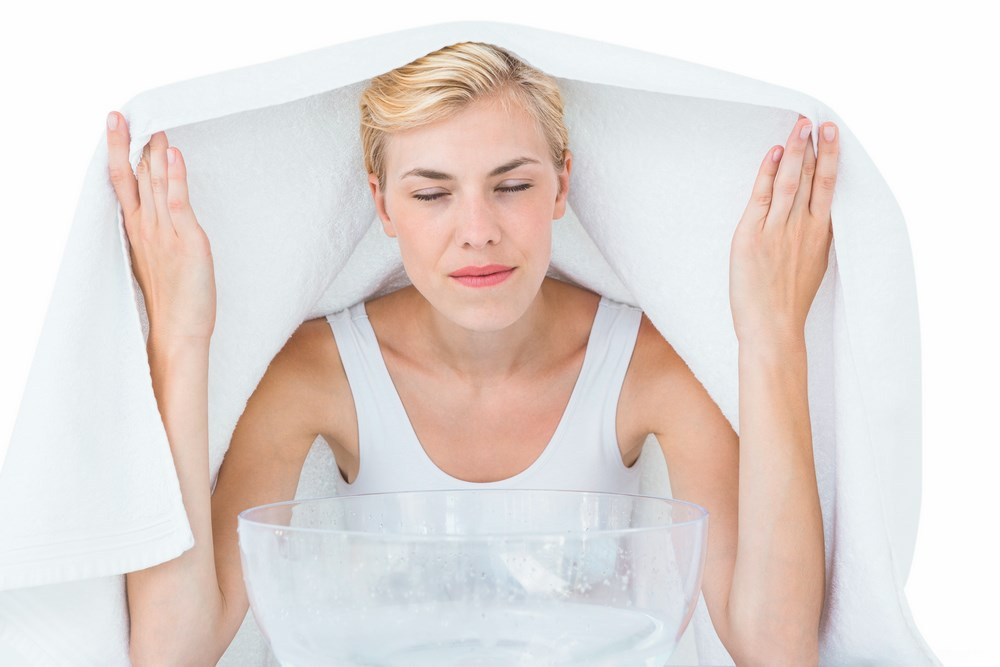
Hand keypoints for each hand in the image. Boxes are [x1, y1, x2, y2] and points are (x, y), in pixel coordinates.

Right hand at [106, 112, 216, 342]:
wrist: (178, 331)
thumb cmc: (172, 298)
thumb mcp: (157, 258)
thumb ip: (156, 230)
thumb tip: (159, 206)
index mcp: (136, 230)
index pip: (122, 183)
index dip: (119, 151)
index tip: (116, 124)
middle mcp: (146, 228)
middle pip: (133, 177)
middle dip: (130, 144)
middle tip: (126, 114)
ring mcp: (164, 234)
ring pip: (155, 184)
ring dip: (154, 153)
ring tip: (153, 126)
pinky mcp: (187, 241)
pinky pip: (178, 202)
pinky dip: (175, 177)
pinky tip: (172, 155)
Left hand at [729, 115, 837, 344]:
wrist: (772, 329)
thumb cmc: (787, 302)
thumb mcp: (811, 265)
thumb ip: (812, 237)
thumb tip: (811, 216)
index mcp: (820, 235)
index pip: (828, 187)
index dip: (830, 157)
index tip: (832, 132)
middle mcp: (802, 228)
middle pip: (811, 178)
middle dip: (815, 145)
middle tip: (817, 118)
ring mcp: (778, 231)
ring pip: (790, 182)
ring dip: (795, 151)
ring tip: (799, 126)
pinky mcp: (752, 237)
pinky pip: (761, 197)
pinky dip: (768, 173)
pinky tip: (774, 154)